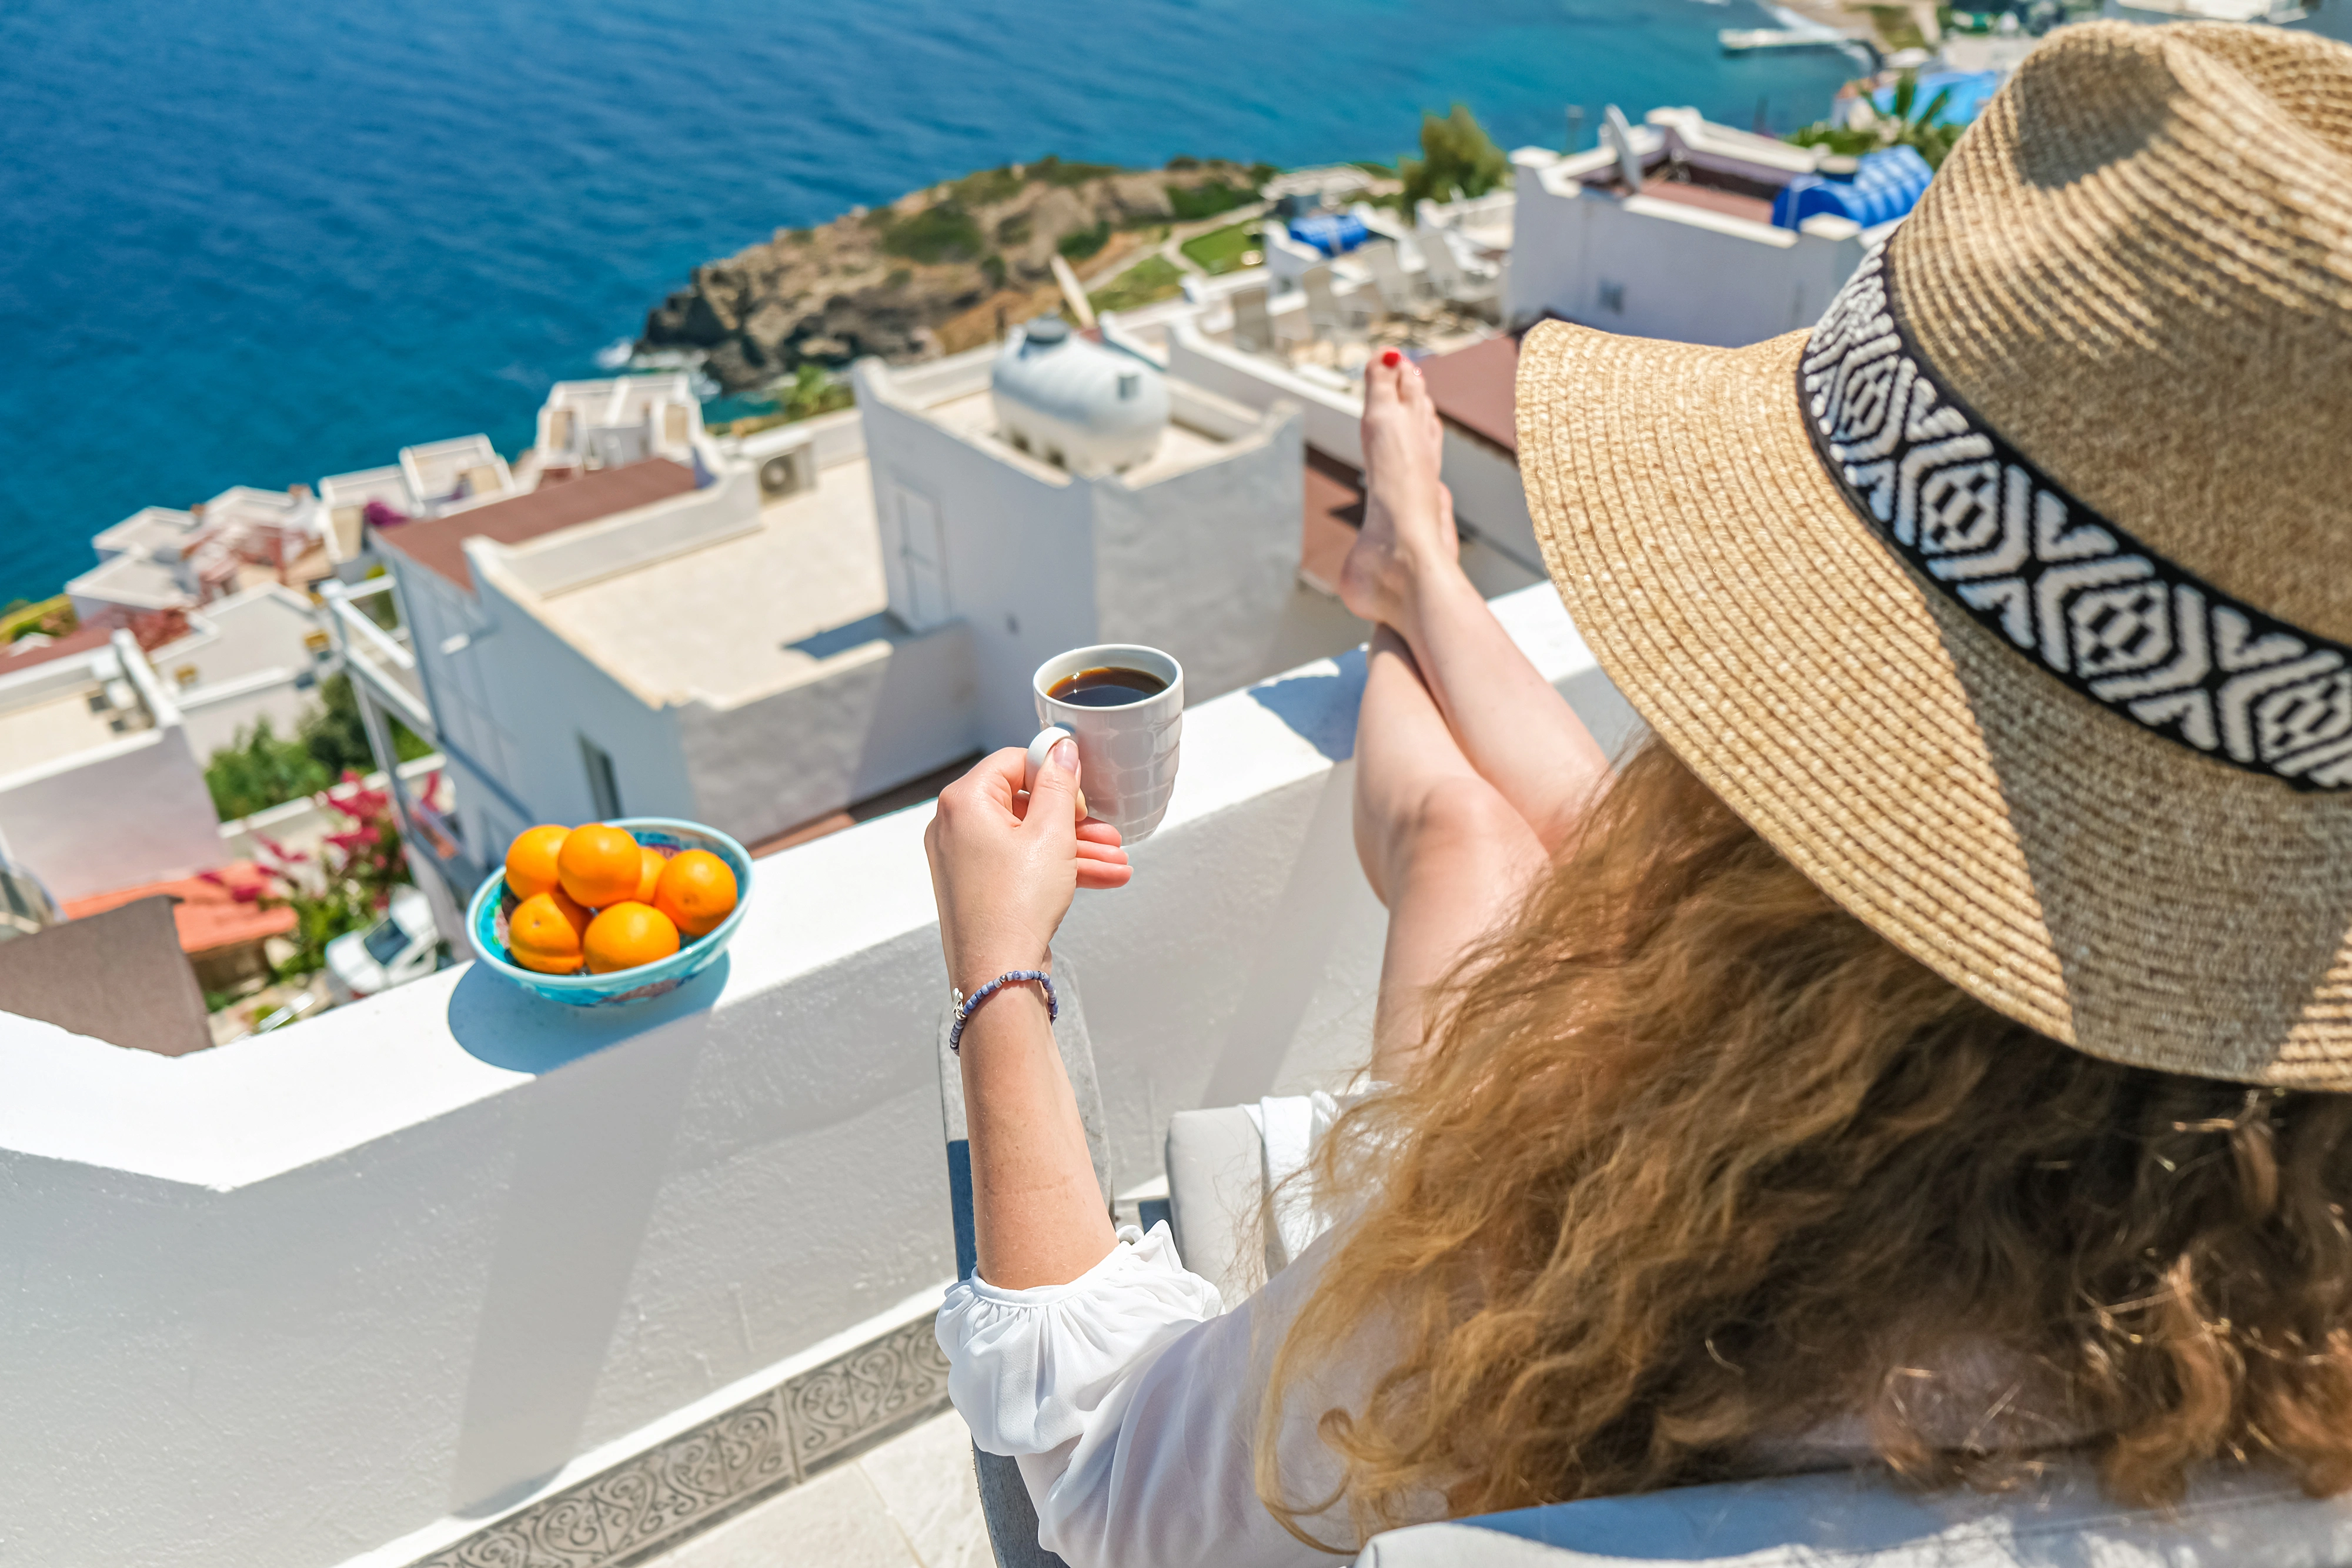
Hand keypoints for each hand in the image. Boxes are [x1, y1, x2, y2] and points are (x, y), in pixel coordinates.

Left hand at [925, 741, 1129, 986]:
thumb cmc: (1015, 906)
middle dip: (1074, 820)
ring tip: (1116, 860)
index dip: (1054, 775)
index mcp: (965, 802)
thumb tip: (1061, 750)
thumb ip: (1060, 785)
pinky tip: (1101, 877)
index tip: (1081, 794)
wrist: (998, 974)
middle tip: (1106, 831)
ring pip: (1028, 839)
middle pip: (1024, 804)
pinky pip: (1020, 864)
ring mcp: (964, 859)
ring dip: (1074, 848)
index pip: (1014, 762)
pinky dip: (1056, 868)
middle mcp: (955, 826)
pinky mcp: (977, 886)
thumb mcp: (1052, 833)